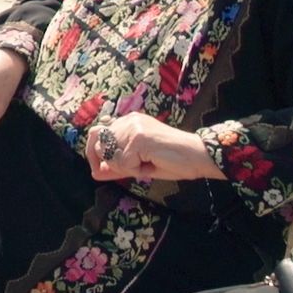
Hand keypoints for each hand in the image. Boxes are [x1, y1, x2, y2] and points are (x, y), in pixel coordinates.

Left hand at [86, 115, 225, 182]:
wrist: (199, 157)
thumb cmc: (173, 161)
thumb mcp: (139, 164)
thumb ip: (117, 165)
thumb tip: (95, 172)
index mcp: (128, 122)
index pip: (97, 134)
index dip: (94, 153)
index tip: (98, 170)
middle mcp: (128, 121)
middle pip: (99, 145)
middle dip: (110, 163)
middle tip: (135, 168)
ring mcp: (133, 127)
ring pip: (111, 156)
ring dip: (127, 167)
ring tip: (148, 164)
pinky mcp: (139, 137)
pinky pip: (125, 163)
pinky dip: (136, 170)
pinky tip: (153, 163)